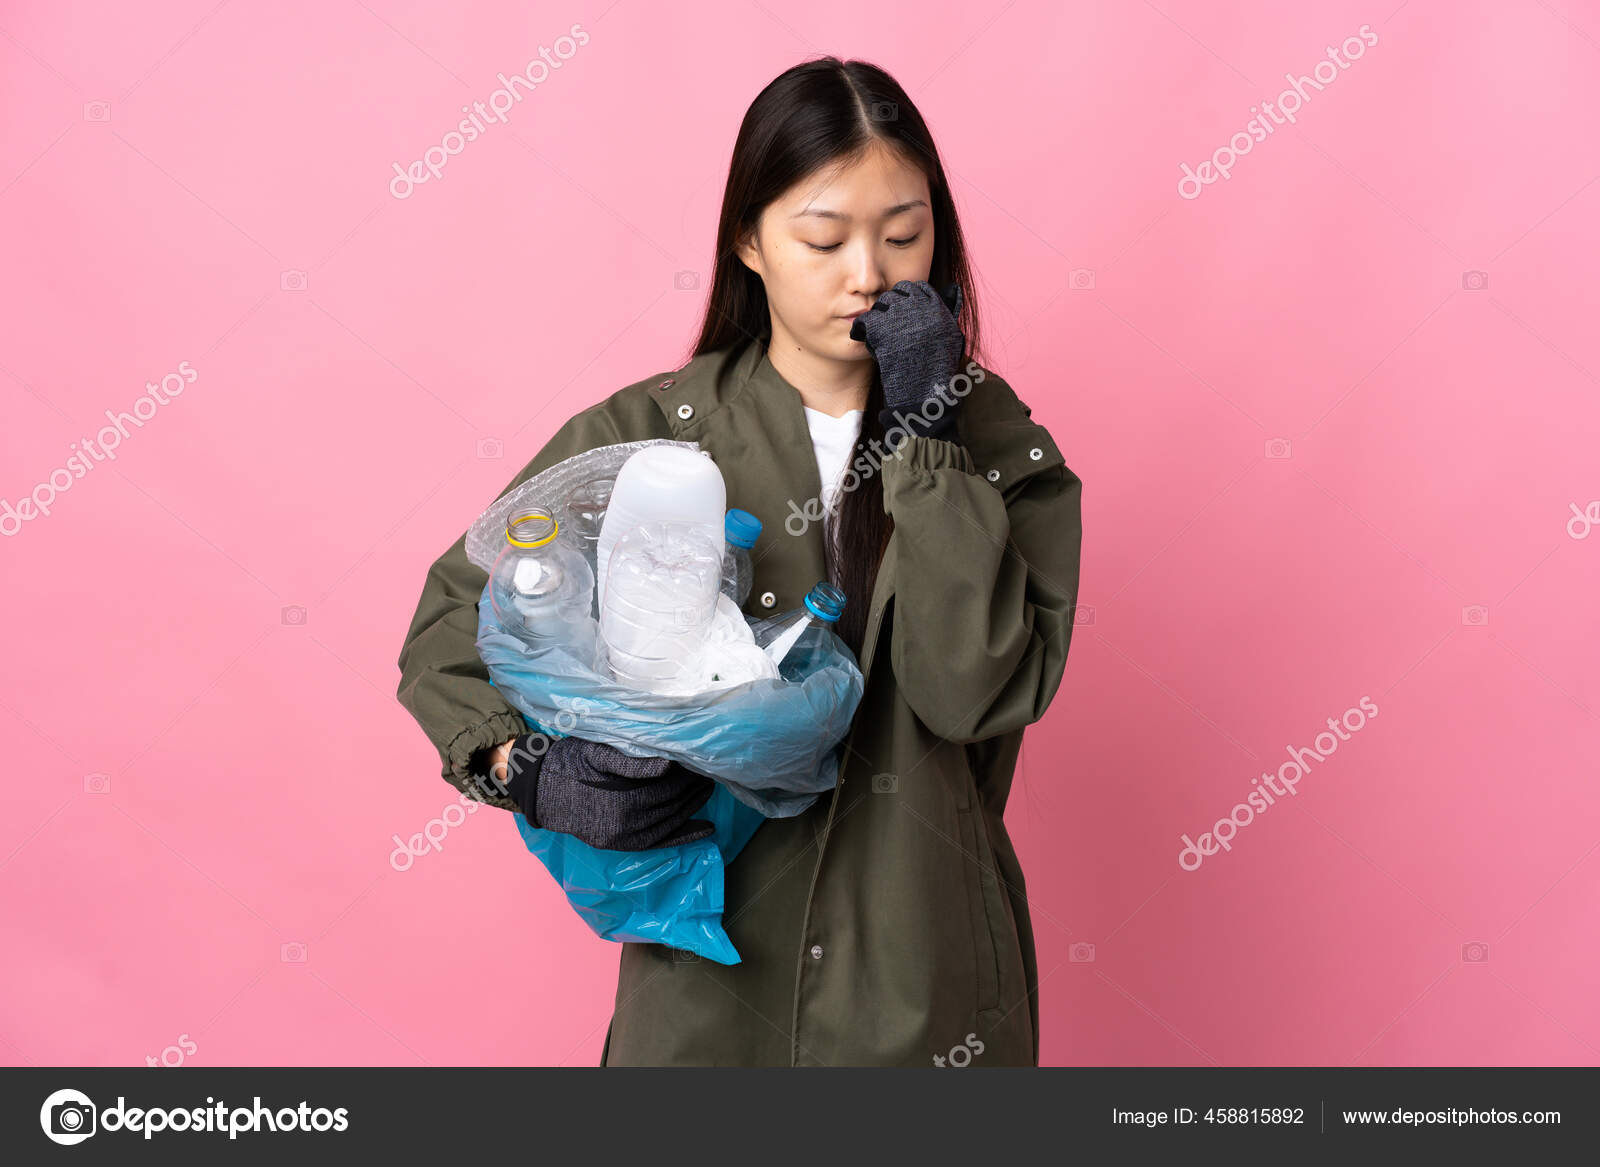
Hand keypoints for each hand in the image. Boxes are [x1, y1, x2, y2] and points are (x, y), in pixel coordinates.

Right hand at [504, 735, 715, 850]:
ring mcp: (624, 837)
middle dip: (693, 786)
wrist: (539, 790)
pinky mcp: (620, 844)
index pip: (669, 784)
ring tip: (708, 788)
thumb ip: (634, 762)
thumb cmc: (568, 763)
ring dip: (692, 806)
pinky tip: (707, 829)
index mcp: (623, 798)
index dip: (688, 772)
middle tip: (711, 769)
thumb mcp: (597, 754)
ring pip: (670, 821)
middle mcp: (626, 823)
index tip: (701, 757)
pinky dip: (685, 836)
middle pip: (672, 802)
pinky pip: (660, 842)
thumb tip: (669, 765)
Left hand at [849, 279, 965, 446]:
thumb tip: (952, 287)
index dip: (908, 298)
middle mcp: (921, 309)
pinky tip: (861, 337)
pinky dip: (861, 329)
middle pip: (897, 293)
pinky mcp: (883, 331)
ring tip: (878, 335)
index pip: (918, 288)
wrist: (925, 396)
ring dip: (877, 317)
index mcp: (938, 309)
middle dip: (890, 305)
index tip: (902, 313)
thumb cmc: (938, 369)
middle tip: (887, 325)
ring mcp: (901, 318)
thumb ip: (951, 309)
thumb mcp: (952, 336)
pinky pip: (865, 321)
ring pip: (880, 304)